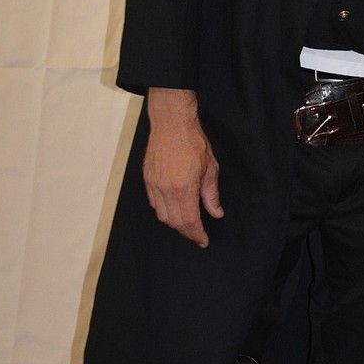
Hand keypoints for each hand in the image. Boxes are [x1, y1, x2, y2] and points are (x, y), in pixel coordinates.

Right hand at [143, 87, 223, 247]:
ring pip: (162, 215)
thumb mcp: (210, 167)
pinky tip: (173, 209)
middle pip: (174, 222)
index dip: (197, 234)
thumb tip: (216, 213)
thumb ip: (211, 194)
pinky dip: (164, 211)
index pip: (189, 221)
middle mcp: (166, 189)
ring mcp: (154, 184)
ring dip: (174, 223)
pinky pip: (154, 203)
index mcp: (184, 187)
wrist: (171, 123)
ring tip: (187, 224)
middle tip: (197, 234)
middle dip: (187, 231)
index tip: (203, 240)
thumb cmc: (193, 141)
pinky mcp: (147, 179)